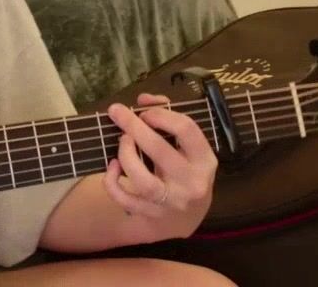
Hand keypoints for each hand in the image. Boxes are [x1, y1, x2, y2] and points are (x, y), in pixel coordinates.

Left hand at [103, 93, 217, 238]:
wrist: (185, 219)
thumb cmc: (184, 171)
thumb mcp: (185, 147)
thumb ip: (167, 117)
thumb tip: (144, 99)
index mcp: (204, 160)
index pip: (187, 130)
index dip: (161, 115)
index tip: (144, 112)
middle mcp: (192, 182)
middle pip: (160, 151)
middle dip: (134, 127)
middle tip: (117, 112)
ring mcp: (172, 202)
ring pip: (143, 181)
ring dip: (125, 155)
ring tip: (121, 142)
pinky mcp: (152, 216)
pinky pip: (125, 199)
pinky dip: (112, 182)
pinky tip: (112, 167)